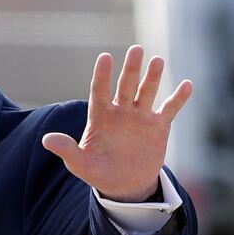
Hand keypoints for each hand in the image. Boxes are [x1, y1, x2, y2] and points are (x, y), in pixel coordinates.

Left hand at [42, 45, 192, 202]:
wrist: (124, 185)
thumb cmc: (98, 172)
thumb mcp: (80, 164)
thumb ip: (66, 150)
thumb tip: (46, 139)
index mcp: (100, 116)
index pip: (99, 90)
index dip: (102, 75)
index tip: (105, 57)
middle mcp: (121, 111)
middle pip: (126, 85)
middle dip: (131, 68)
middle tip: (136, 50)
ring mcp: (140, 117)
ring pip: (147, 91)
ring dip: (152, 77)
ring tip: (157, 60)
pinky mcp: (158, 126)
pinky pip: (169, 108)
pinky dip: (178, 98)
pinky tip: (187, 85)